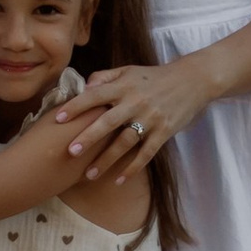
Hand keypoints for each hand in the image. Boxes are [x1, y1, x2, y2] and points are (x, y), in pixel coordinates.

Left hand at [59, 55, 211, 174]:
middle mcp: (135, 102)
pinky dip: (132, 168)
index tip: (58, 118)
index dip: (76, 107)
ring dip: (107, 160)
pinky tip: (118, 180)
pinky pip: (146, 154)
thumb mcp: (129, 70)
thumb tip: (84, 87)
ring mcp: (150, 119)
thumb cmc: (155, 76)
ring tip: (89, 174)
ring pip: (125, 143)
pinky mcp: (163, 132)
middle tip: (70, 152)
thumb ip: (105, 76)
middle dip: (88, 137)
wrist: (192, 80)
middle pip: (108, 122)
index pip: (95, 96)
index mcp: (124, 86)